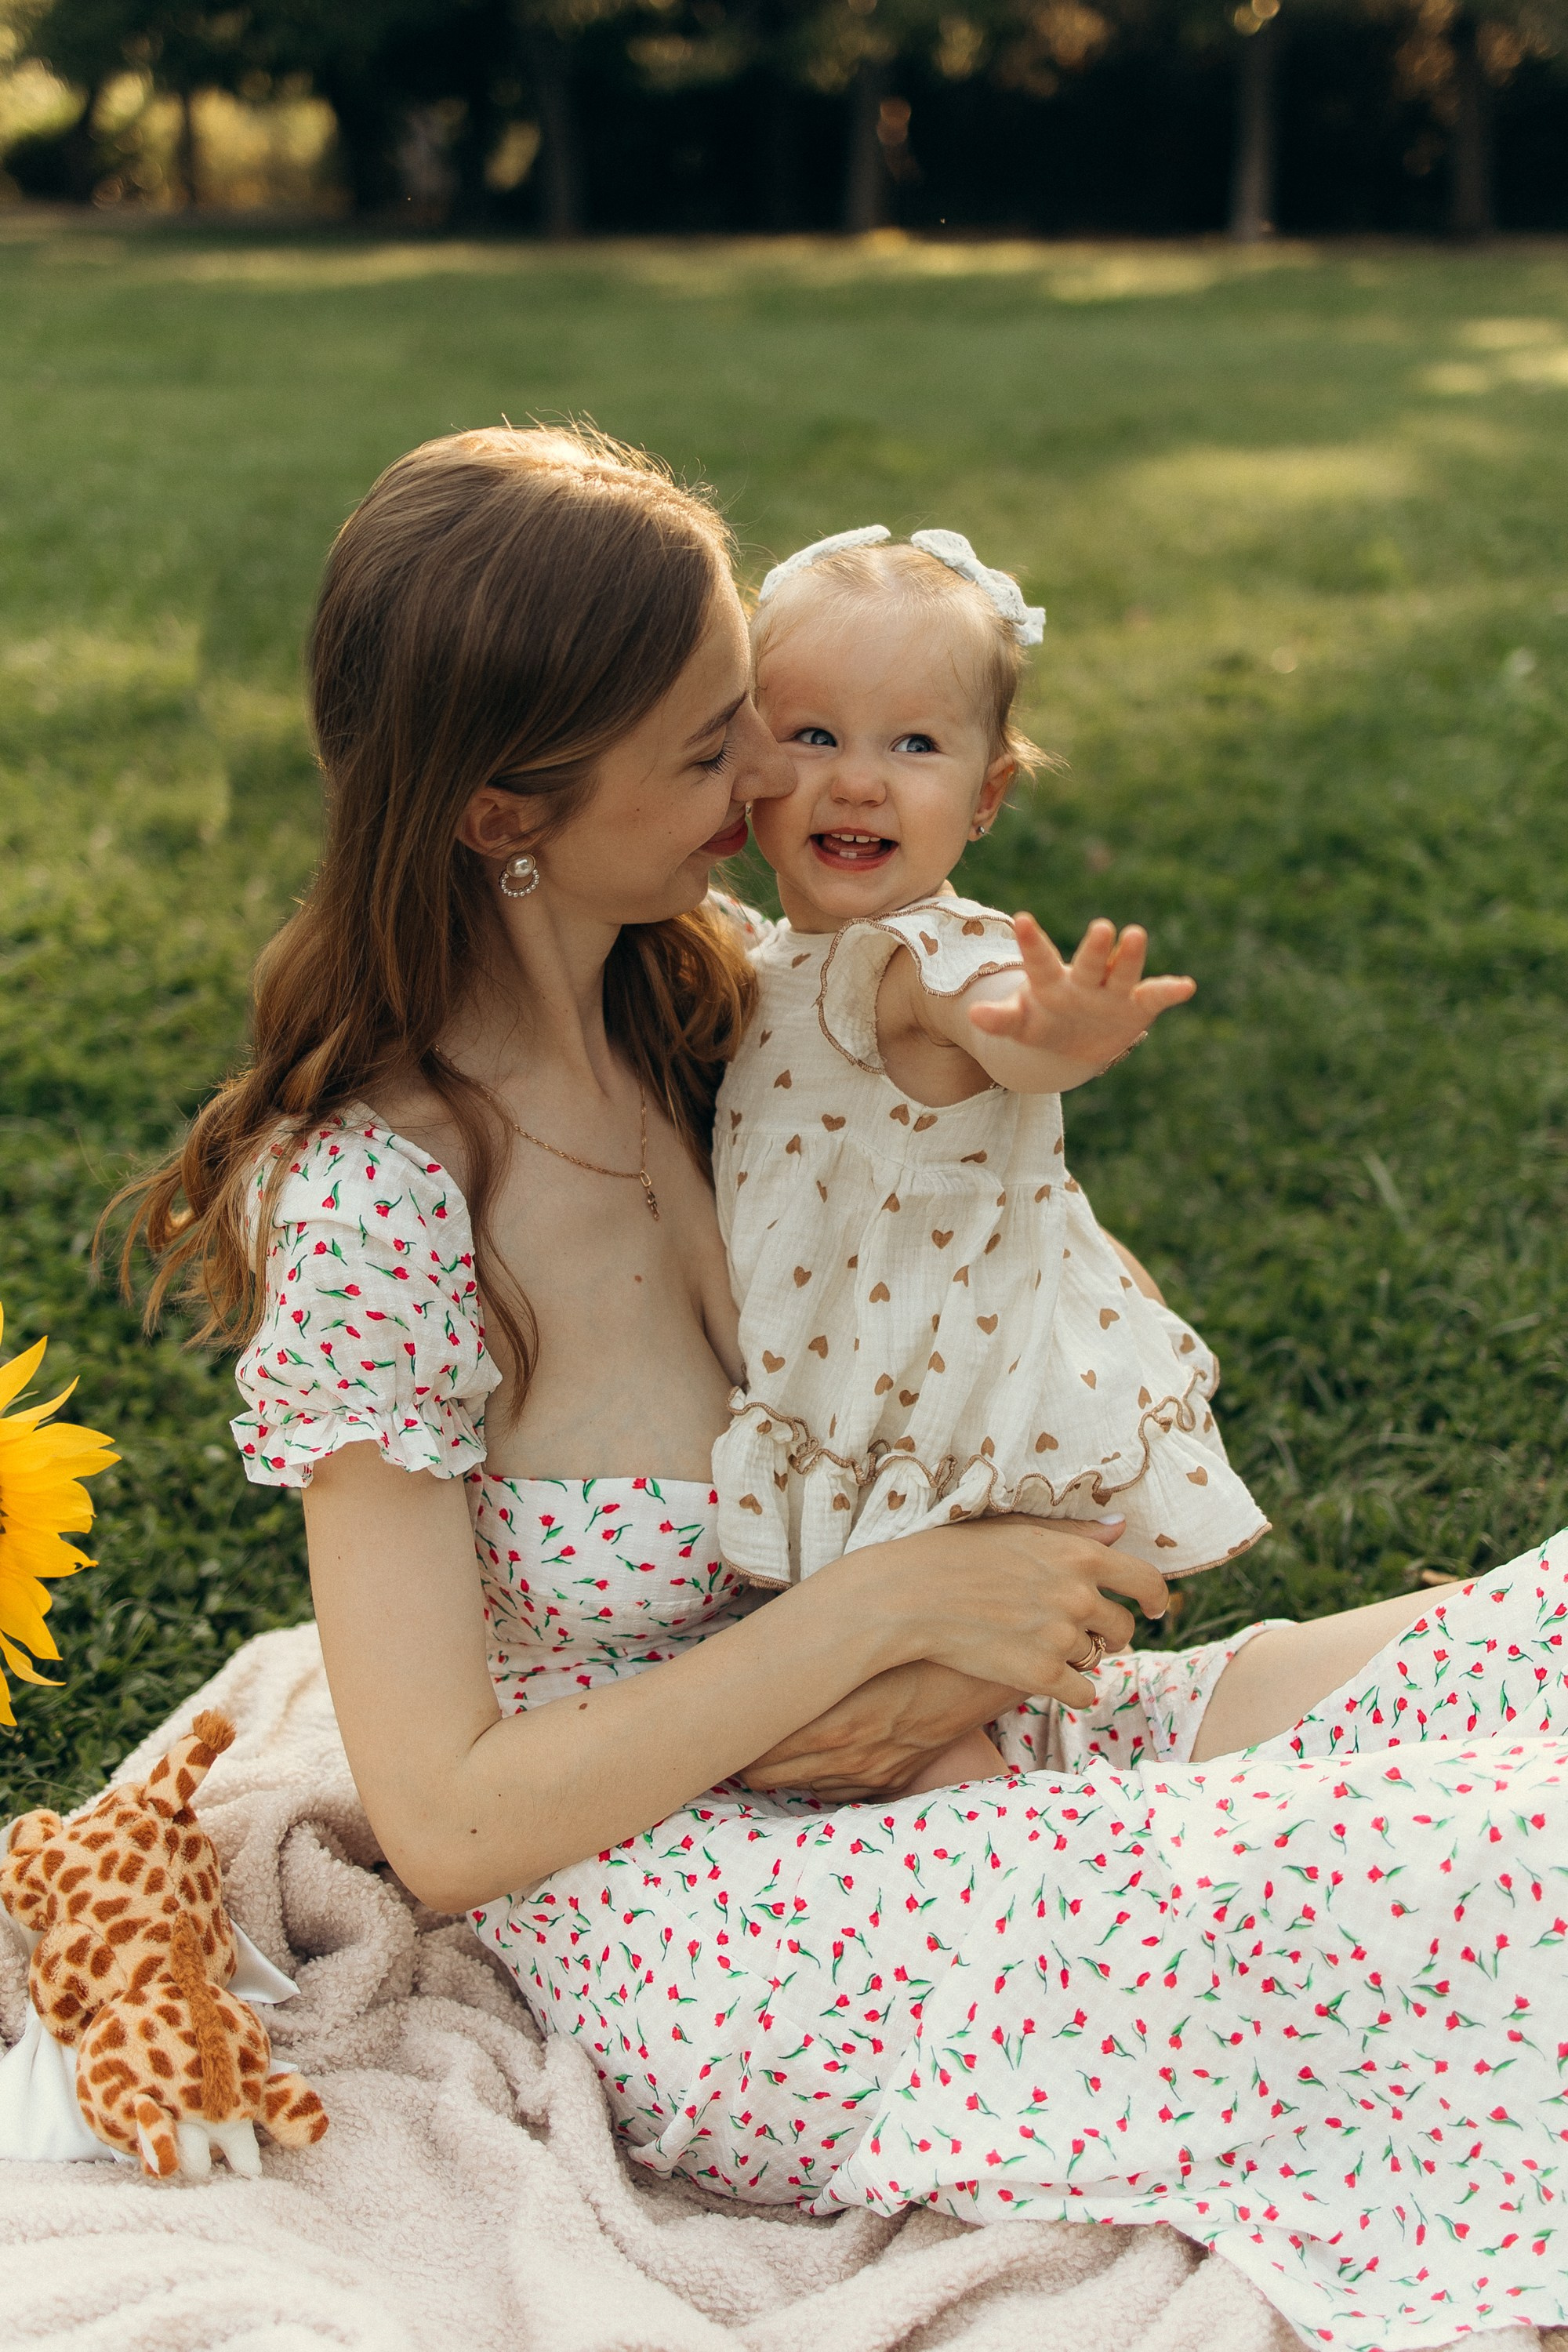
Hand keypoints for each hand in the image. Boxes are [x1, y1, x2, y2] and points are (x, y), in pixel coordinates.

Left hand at [742, 1660, 1023, 1797]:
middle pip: (770, 1774)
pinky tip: (811, 1753)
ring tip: (760, 1742)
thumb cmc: (923, 1640)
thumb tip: (759, 1653)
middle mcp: (855, 1754)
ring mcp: (877, 1770)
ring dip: (779, 1767)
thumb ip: (813, 1653)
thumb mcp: (866, 1642)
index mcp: (842, 1720)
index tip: (716, 1723)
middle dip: (746, 1757)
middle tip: (730, 1732)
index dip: (732, 1742)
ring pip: (802, 1783)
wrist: (991, 1664)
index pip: (762, 1750)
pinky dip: (818, 1774)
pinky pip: (841, 1788)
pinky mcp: (897, 1777)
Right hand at [867, 1512, 1165, 1707]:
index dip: (1155, 1598)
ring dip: (1084, 1657)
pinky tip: (1050, 1680)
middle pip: (1122, 1626)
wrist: (911, 1596)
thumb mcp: (1019, 1530)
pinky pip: (1082, 1693)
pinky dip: (1071, 1690)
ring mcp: (1061, 1638)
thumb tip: (1120, 1531)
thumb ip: (1075, 1534)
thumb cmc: (957, 1553)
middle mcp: (1078, 1596)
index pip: (1145, 1580)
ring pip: (1100, 1658)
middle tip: (1081, 1631)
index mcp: (1079, 1555)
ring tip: (1052, 1649)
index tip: (1153, 1609)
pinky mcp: (1041, 1676)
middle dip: (1108, 1631)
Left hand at [968, 910, 1193, 1069]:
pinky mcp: (1138, 1005)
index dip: (1032, 943)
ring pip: (1121, 971)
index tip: (1022, 920)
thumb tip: (974, 1016)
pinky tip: (1186, 986)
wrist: (1076, 1043)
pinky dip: (1170, 991)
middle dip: (1094, 947)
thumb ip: (1001, 1020)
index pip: (1039, 961)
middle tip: (1101, 927)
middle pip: (1088, 962)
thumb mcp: (1021, 1026)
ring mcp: (1113, 990)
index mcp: (1051, 982)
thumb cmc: (1044, 1024)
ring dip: (1128, 956)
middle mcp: (1084, 979)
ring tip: (1134, 935)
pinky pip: (1155, 996)